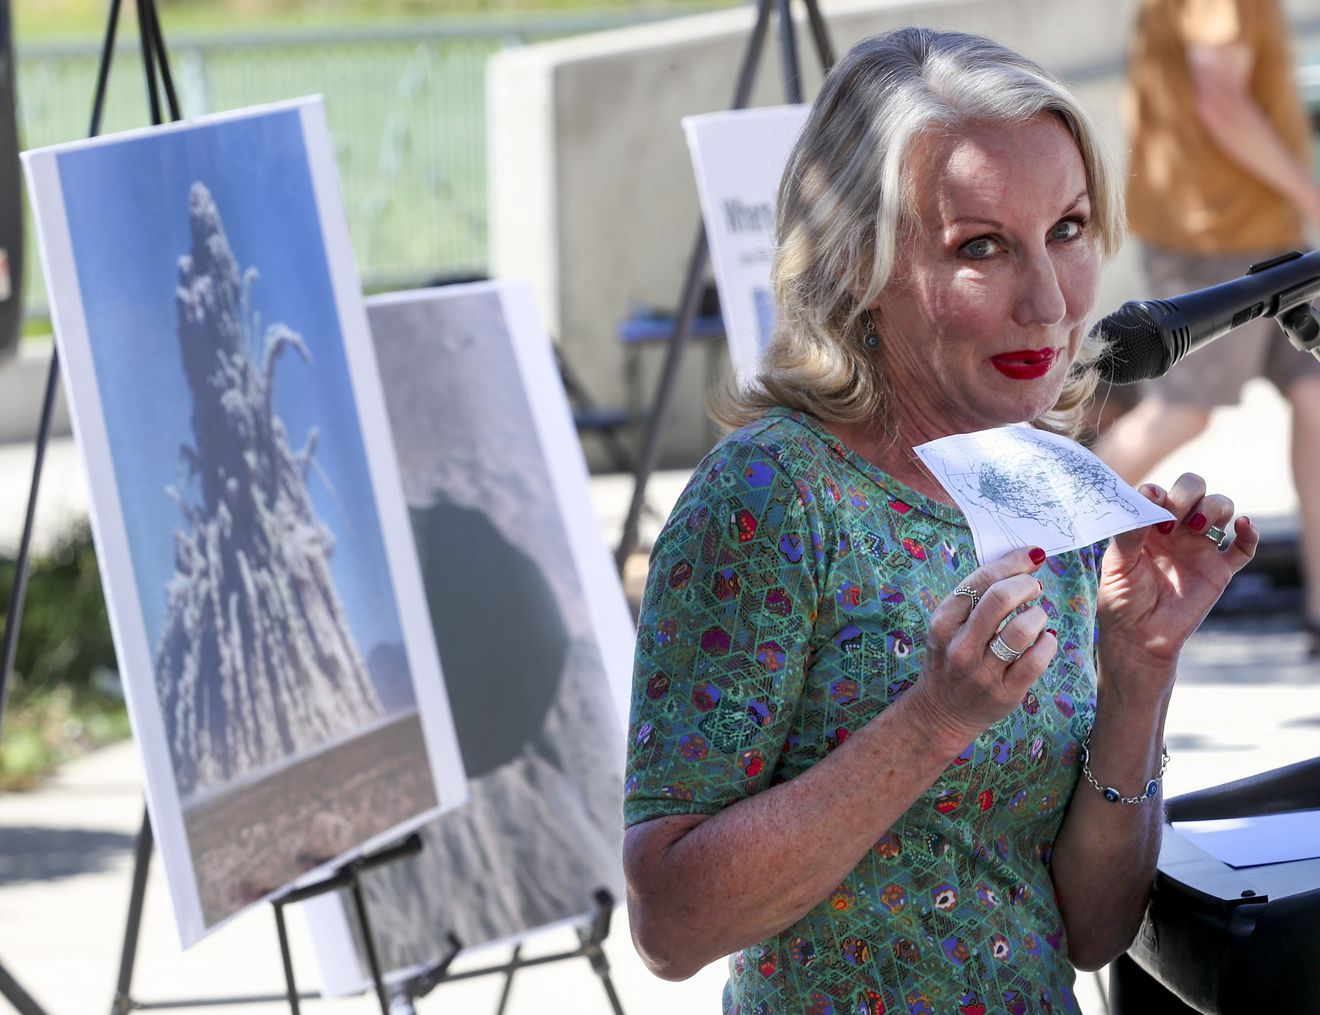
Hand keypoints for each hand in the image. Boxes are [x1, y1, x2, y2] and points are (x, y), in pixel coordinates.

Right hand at [901, 546, 1055, 752]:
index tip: (1031, 557)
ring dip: (1038, 614)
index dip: (1012, 563)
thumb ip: (976, 597)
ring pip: (1021, 629)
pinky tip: (1045, 639)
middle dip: (1027, 584)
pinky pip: (1036, 660)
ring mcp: (982, 672)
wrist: (940, 712)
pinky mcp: (1005, 693)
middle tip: (1034, 588)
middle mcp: (959, 646)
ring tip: (1036, 616)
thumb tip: (1021, 559)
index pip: (980, 580)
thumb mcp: (949, 626)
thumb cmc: (950, 658)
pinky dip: (1048, 643)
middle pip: (1000, 598)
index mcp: (943, 622)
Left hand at [1097, 474, 1257, 698]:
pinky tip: (1243, 526)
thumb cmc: (1121, 600)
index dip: (1159, 491)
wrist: (1140, 638)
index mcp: (1147, 524)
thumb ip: (1130, 531)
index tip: (1152, 503)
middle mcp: (1175, 529)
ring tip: (1195, 526)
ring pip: (1220, 507)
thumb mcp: (1117, 564)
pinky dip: (1250, 533)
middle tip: (1173, 518)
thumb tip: (1148, 496)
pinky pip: (1244, 547)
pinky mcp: (1219, 570)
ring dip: (1214, 506)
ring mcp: (1199, 547)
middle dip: (1188, 493)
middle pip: (1195, 489)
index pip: (1160, 491)